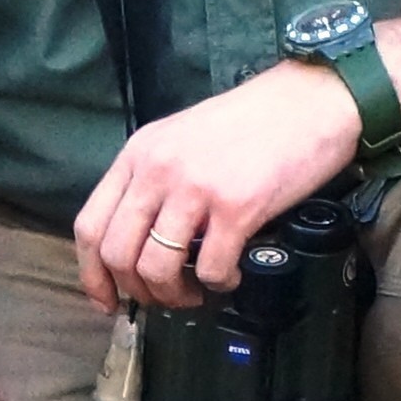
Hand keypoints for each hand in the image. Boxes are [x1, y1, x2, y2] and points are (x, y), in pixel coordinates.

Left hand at [74, 64, 363, 312]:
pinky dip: (219, 284)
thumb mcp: (183, 139)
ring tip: (197, 292)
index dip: (93, 275)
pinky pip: (210, 268)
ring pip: (156, 268)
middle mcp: (158, 169)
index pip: (90, 225)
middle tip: (164, 298)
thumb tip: (143, 239)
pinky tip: (232, 274)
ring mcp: (195, 188)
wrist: (310, 100)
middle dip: (138, 291)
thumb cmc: (254, 122)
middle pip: (117, 254)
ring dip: (175, 295)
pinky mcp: (237, 207)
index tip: (109, 301)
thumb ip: (155, 180)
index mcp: (139, 153)